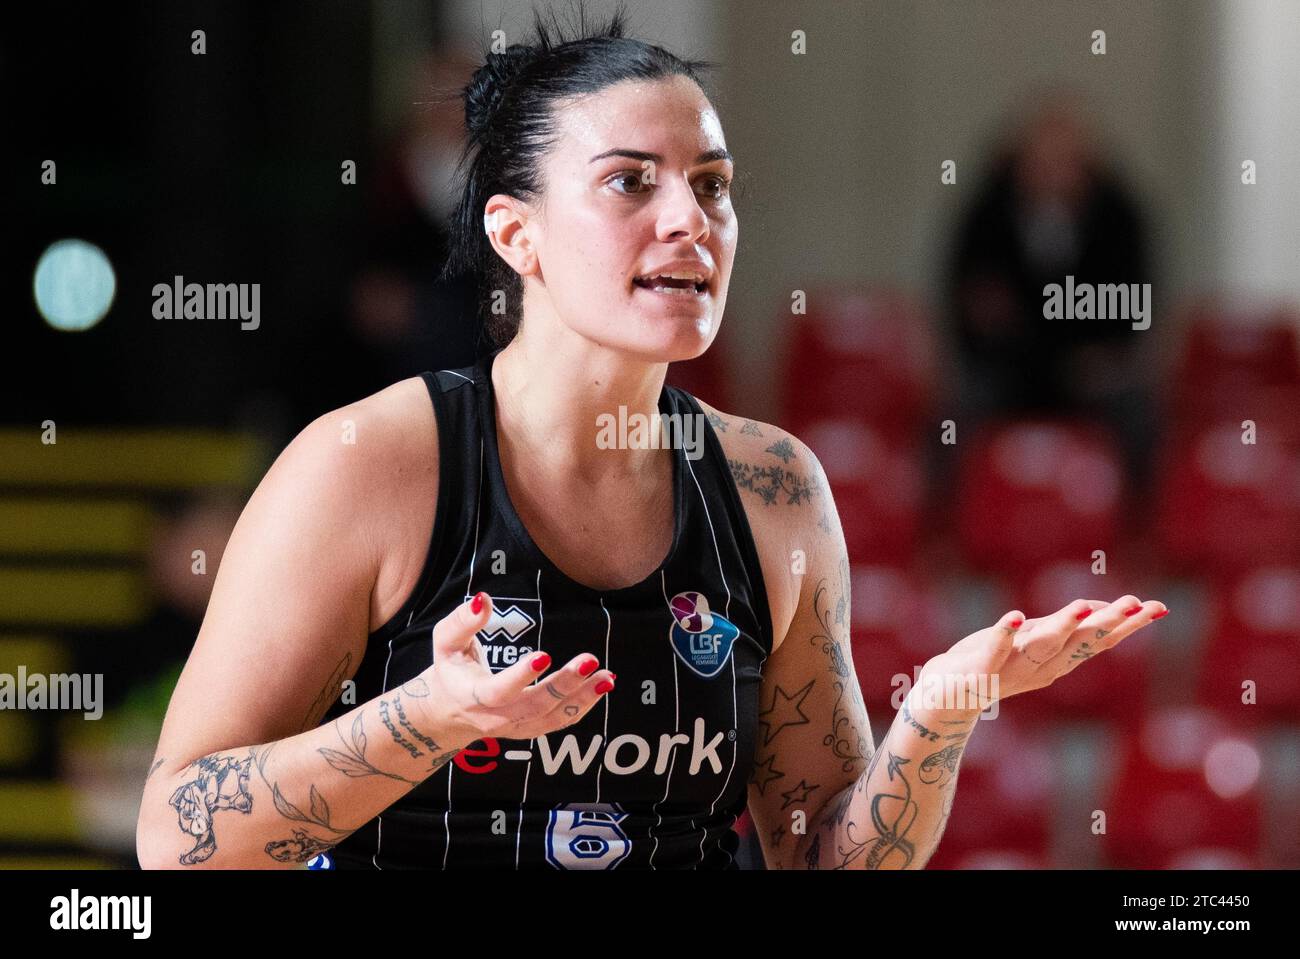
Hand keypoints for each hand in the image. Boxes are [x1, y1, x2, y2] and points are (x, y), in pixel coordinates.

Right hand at [414, 592, 614, 746]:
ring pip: (552, 718)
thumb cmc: (451, 670)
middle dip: (564, 685)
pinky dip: (583, 706)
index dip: (520, 676)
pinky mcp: (531, 730)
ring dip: (582, 698)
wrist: (448, 713)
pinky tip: (602, 686)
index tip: (544, 656)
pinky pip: (560, 722)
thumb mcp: (446, 643)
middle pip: (534, 706)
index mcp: (473, 697)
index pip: (498, 691)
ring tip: (606, 677)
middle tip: (590, 661)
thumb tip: (483, 599)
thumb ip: (462, 622)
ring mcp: (516, 728)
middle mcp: (496, 718)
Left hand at [915, 595, 1168, 711]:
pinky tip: (1015, 617)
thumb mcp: (1034, 643)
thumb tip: (1096, 608)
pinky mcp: (979, 669)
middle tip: (1136, 604)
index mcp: (1057, 660)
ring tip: (1081, 607)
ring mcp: (1011, 669)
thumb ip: (1064, 627)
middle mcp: (1041, 666)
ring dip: (1062, 626)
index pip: (1098, 641)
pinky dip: (1004, 635)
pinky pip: (993, 652)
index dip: (1128, 625)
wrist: (946, 699)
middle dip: (1108, 623)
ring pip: (1042, 646)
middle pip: (1079, 643)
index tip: (1159, 607)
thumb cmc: (994, 663)